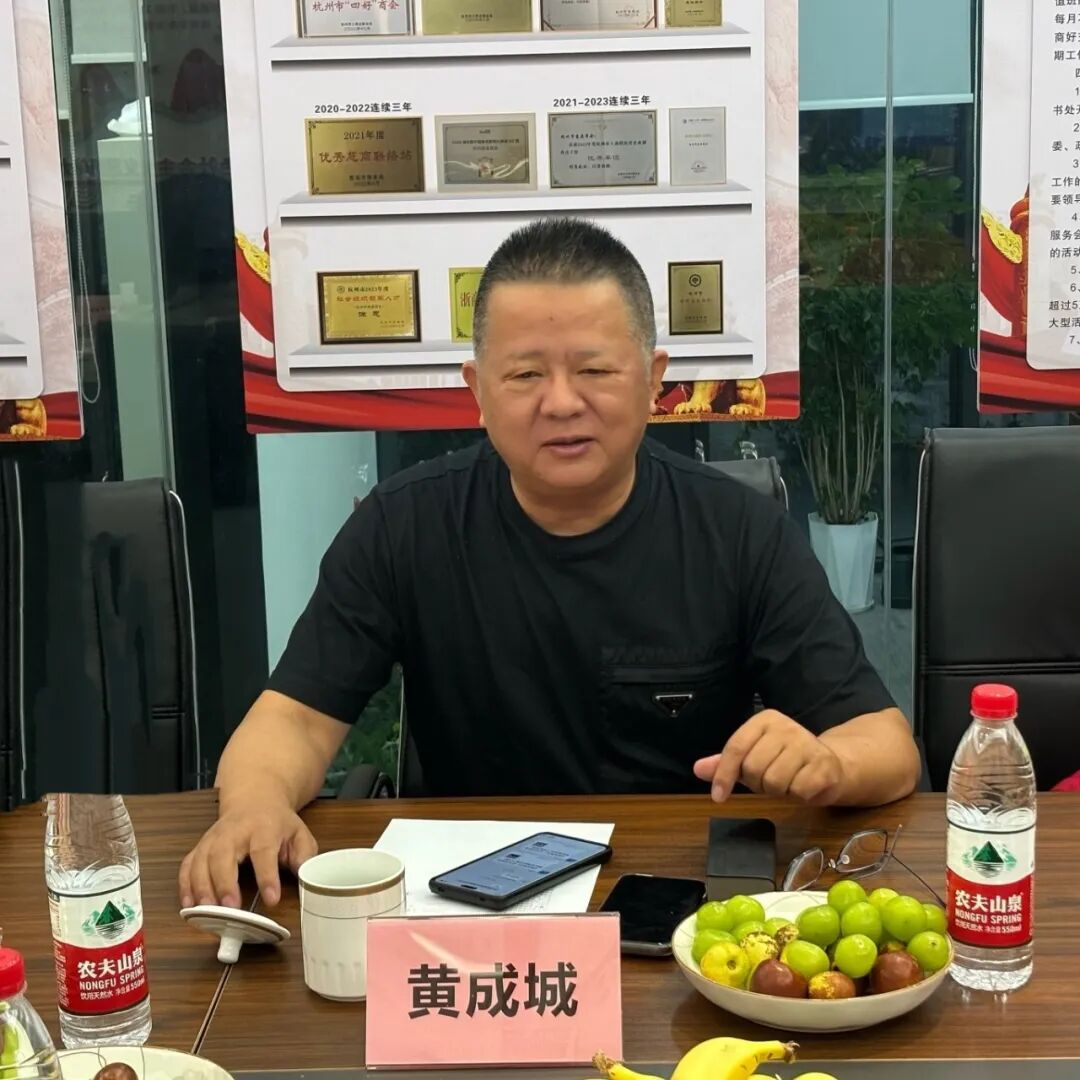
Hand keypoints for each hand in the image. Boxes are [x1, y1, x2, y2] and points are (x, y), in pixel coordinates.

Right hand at [178, 802, 317, 908]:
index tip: (271, 899)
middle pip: (223, 855)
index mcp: (263, 827)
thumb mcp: (299, 833)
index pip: (263, 851)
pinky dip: (185, 885)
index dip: (267, 876)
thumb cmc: (278, 822)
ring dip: (201, 888)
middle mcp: (234, 831)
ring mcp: (214, 838)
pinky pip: (187, 865)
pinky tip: (189, 905)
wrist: (255, 798)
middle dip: (224, 883)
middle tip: (230, 907)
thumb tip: (304, 877)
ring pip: (200, 861)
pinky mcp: (201, 846)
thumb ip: (304, 855)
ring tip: (208, 912)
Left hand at [693, 710, 844, 804]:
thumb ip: (725, 763)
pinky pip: (798, 791)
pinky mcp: (824, 764)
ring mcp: (807, 743)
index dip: (724, 774)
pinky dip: (797, 796)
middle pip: (754, 768)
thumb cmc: (784, 760)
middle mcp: (786, 726)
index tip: (718, 796)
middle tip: (769, 781)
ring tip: (787, 782)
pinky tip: (804, 786)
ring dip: (777, 792)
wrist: (831, 764)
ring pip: (774, 782)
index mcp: (764, 720)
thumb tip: (698, 769)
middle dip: (757, 784)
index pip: (736, 747)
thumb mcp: (751, 758)